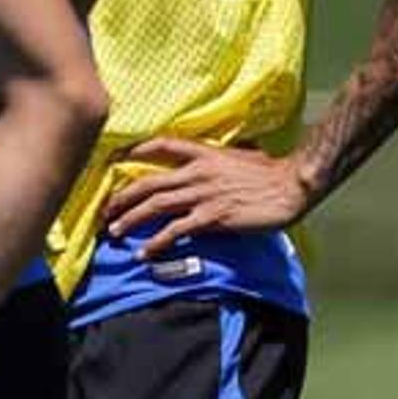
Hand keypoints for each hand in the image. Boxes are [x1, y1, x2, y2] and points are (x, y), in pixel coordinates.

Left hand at [104, 137, 313, 259]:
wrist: (293, 185)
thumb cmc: (271, 171)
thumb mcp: (239, 155)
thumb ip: (218, 158)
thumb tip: (211, 160)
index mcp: (202, 153)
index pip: (159, 145)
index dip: (134, 151)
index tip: (114, 161)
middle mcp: (196, 172)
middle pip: (147, 183)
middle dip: (121, 197)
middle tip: (104, 210)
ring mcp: (203, 195)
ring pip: (155, 206)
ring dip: (130, 220)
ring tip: (113, 231)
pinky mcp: (213, 217)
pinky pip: (176, 230)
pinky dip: (157, 242)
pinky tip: (145, 252)